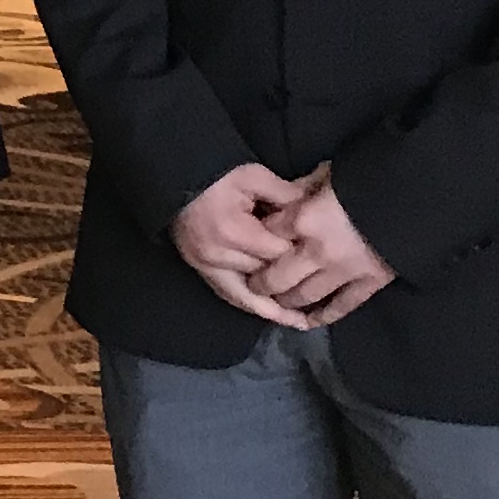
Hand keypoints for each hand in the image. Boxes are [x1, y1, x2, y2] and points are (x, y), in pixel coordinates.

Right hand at [169, 160, 317, 327]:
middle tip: (319, 286)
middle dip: (290, 280)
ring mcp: (205, 265)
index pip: (278, 254)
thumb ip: (289, 196)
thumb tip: (319, 212)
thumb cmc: (218, 175)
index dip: (300, 253)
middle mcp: (218, 256)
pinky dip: (251, 305)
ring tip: (301, 322)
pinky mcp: (199, 269)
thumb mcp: (255, 176)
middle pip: (265, 277)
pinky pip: (229, 295)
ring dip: (273, 308)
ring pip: (247, 296)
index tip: (319, 253)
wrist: (178, 178)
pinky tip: (271, 314)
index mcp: (233, 232)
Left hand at [248, 170, 394, 325]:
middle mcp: (317, 251)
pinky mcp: (370, 283)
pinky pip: (342, 306)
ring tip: (278, 302)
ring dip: (287, 302)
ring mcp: (344, 271)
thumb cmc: (371, 177)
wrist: (421, 194)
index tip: (251, 245)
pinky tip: (311, 320)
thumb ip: (305, 186)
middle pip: (276, 277)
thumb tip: (287, 193)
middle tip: (254, 284)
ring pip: (304, 296)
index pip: (266, 235)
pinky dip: (324, 315)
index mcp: (304, 218)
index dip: (256, 240)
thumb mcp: (331, 173)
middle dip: (261, 282)